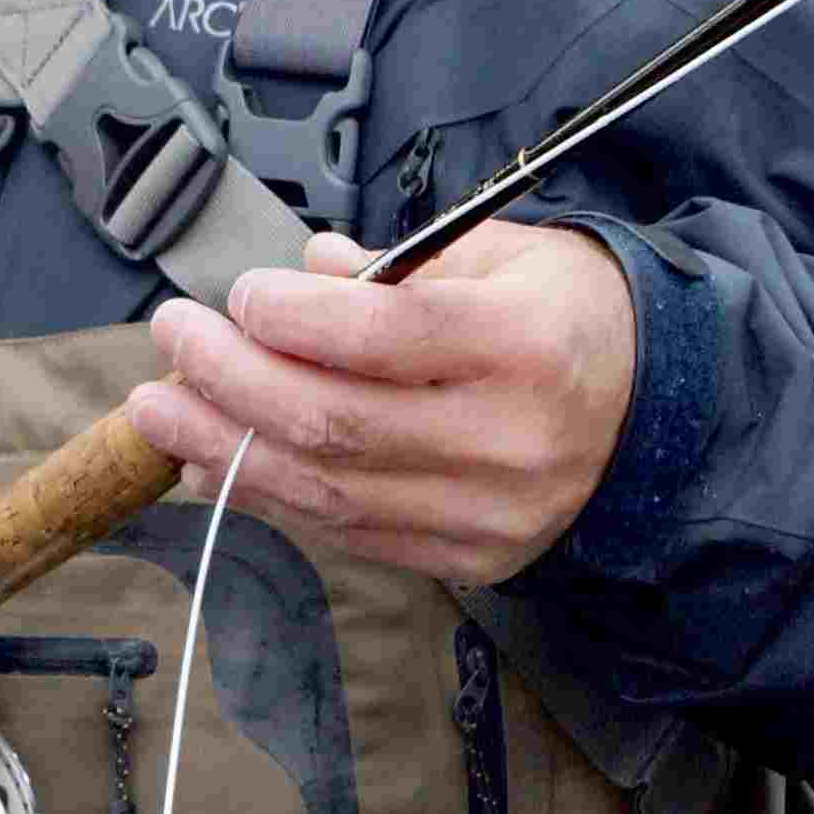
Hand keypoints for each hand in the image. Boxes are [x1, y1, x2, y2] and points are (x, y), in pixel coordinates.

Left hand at [121, 222, 637, 585]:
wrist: (653, 407)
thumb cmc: (561, 314)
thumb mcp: (496, 253)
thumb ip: (393, 268)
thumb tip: (301, 274)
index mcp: (525, 345)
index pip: (384, 336)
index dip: (292, 318)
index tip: (237, 294)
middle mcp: (510, 439)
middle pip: (337, 421)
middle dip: (229, 380)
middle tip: (169, 340)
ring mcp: (490, 513)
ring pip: (328, 491)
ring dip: (225, 448)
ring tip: (160, 409)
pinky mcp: (470, 559)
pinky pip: (347, 534)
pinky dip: (269, 498)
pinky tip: (212, 462)